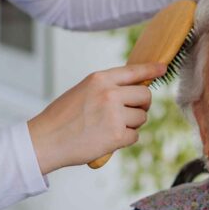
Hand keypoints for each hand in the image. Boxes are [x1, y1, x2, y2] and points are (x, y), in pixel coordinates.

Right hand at [27, 62, 166, 173]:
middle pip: (145, 96)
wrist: (46, 140)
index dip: (151, 69)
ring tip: (110, 128)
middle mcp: (110, 93)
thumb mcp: (82, 91)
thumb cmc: (61, 118)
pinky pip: (135, 136)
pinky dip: (124, 140)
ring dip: (132, 124)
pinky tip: (107, 139)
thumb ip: (106, 88)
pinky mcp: (117, 135)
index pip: (133, 71)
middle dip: (142, 105)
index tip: (163, 68)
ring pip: (141, 118)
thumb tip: (132, 91)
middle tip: (130, 113)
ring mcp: (114, 114)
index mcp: (99, 79)